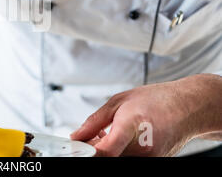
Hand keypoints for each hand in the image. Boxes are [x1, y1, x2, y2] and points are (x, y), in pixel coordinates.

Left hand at [70, 75, 221, 156]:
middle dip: (92, 150)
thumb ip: (94, 121)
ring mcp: (150, 159)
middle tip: (87, 138)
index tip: (77, 146)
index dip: (88, 151)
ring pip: (116, 160)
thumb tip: (76, 136)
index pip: (105, 151)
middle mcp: (143, 148)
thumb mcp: (119, 101)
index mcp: (132, 126)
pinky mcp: (153, 163)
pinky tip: (118, 140)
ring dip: (104, 152)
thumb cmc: (156, 100)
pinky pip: (126, 160)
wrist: (188, 107)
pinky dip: (117, 153)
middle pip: (108, 158)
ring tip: (105, 135)